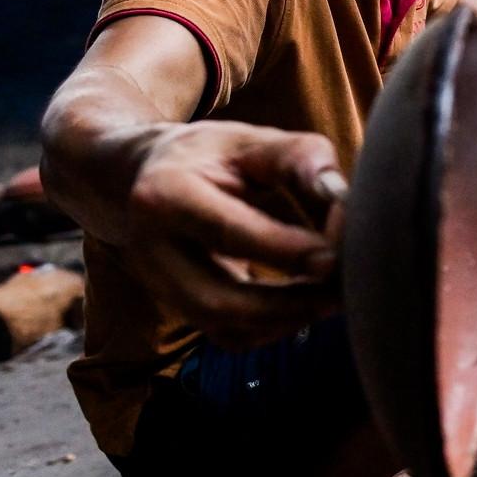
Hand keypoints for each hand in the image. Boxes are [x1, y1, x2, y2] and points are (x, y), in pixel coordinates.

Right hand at [124, 121, 346, 348]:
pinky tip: (309, 302)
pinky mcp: (179, 310)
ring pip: (226, 328)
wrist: (132, 181)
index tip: (336, 256)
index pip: (228, 233)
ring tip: (336, 294)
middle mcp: (150, 250)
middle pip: (219, 300)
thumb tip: (340, 194)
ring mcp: (160, 288)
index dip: (286, 250)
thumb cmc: (205, 157)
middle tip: (344, 285)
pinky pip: (231, 337)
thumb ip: (296, 157)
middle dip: (290, 302)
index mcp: (164, 195)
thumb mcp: (246, 139)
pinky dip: (277, 327)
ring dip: (289, 319)